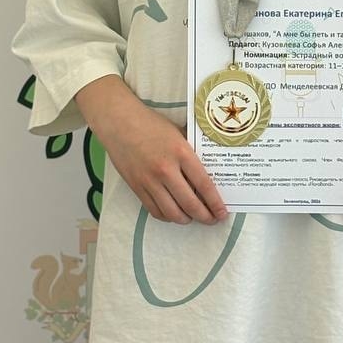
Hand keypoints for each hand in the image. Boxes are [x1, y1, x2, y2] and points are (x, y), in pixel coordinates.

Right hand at [105, 110, 228, 225]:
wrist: (120, 123)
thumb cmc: (151, 124)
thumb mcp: (178, 133)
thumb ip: (191, 153)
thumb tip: (208, 171)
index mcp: (181, 153)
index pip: (204, 184)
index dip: (215, 203)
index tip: (223, 213)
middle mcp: (166, 170)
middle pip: (190, 204)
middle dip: (204, 216)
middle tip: (212, 220)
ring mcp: (149, 181)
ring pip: (172, 212)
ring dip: (186, 220)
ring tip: (193, 218)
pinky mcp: (136, 187)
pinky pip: (154, 210)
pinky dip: (167, 217)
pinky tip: (173, 214)